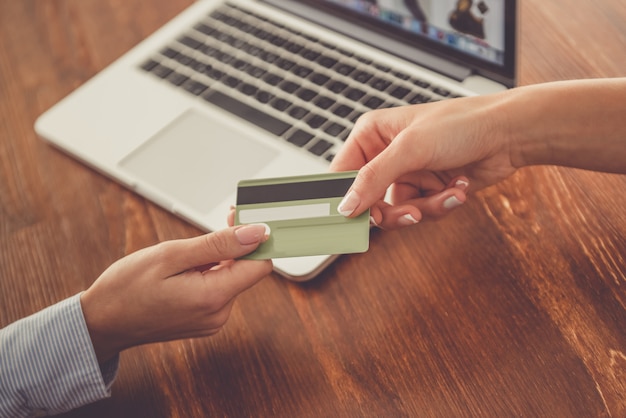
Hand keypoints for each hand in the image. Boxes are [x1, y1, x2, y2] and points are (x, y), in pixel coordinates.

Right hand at [80, 224, 272, 362]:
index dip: (256, 238)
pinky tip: (191, 265)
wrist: (101, 322)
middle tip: (222, 221)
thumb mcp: (171, 255)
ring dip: (223, 257)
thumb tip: (256, 233)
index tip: (243, 219)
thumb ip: (218, 244)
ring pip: (234, 277)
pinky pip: (220, 288)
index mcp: (213, 298)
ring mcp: (213, 319)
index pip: (260, 265)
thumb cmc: (126, 288)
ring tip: (192, 251)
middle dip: (238, 244)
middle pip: (248, 270)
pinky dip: (213, 271)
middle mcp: (219, 314)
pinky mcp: (206, 318)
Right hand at [330, 94, 517, 228]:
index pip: (342, 173)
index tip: (346, 221)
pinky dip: (441, 205)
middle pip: (368, 200)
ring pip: (397, 211)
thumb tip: (346, 205)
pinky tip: (459, 187)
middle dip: (393, 210)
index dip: (343, 198)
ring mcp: (407, 174)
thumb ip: (373, 178)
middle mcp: (385, 155)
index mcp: (372, 135)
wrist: (509, 133)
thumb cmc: (462, 124)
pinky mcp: (427, 189)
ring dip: (425, 207)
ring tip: (447, 194)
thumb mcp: (411, 148)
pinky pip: (422, 211)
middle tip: (410, 213)